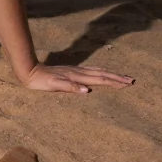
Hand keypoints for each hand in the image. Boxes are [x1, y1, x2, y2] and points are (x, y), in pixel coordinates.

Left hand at [21, 62, 135, 92]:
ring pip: (97, 71)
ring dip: (110, 74)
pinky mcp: (71, 72)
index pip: (100, 79)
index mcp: (77, 77)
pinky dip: (100, 73)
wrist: (29, 71)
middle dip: (117, 78)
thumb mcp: (54, 86)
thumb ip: (70, 87)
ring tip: (121, 76)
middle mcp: (78, 72)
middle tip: (132, 80)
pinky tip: (101, 73)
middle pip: (102, 74)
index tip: (128, 83)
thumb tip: (87, 90)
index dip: (114, 82)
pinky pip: (90, 71)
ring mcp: (75, 71)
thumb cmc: (41, 81)